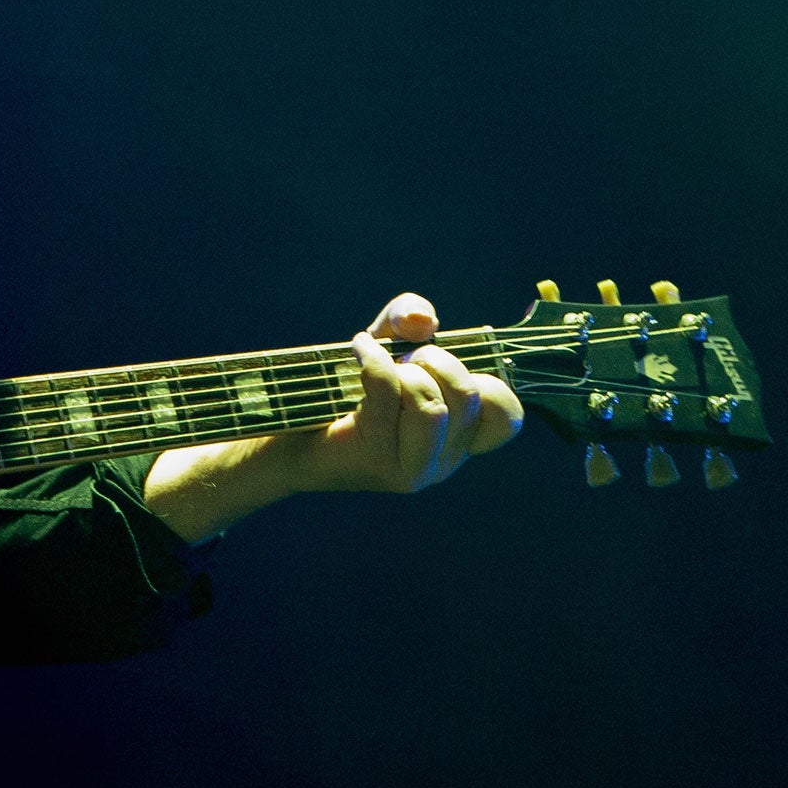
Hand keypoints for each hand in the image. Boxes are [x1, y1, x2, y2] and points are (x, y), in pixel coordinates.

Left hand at [144, 290, 523, 542]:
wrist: (281, 431)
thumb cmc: (341, 387)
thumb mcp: (385, 343)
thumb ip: (410, 319)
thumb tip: (422, 321)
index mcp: (459, 438)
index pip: (506, 418)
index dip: (487, 380)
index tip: (444, 365)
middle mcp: (444, 460)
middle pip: (471, 397)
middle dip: (437, 360)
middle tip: (405, 359)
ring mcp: (412, 468)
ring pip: (432, 404)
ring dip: (404, 368)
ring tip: (380, 363)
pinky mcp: (376, 461)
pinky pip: (388, 393)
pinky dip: (373, 359)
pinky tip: (355, 351)